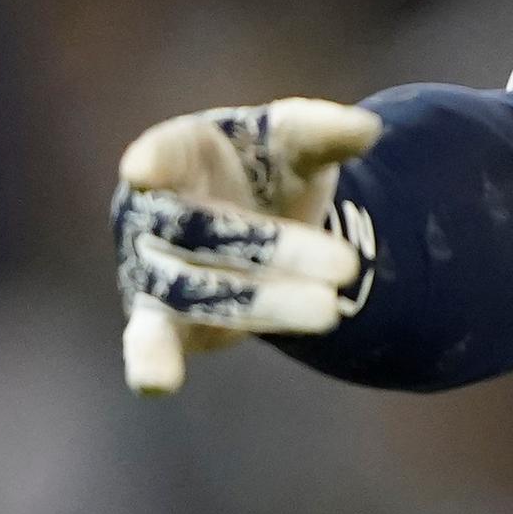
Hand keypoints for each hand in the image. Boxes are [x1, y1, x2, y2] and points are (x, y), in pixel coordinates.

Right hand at [111, 98, 380, 393]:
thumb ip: (324, 134)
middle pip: (203, 230)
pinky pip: (149, 340)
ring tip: (329, 313)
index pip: (166, 150)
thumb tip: (370, 130)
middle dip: (276, 248)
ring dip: (263, 304)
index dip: (157, 159)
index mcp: (181, 151)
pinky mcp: (160, 319)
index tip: (143, 168)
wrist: (260, 218)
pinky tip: (157, 383)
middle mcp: (151, 211)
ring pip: (195, 289)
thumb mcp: (297, 145)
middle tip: (349, 267)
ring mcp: (151, 267)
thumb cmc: (269, 168)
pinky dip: (149, 361)